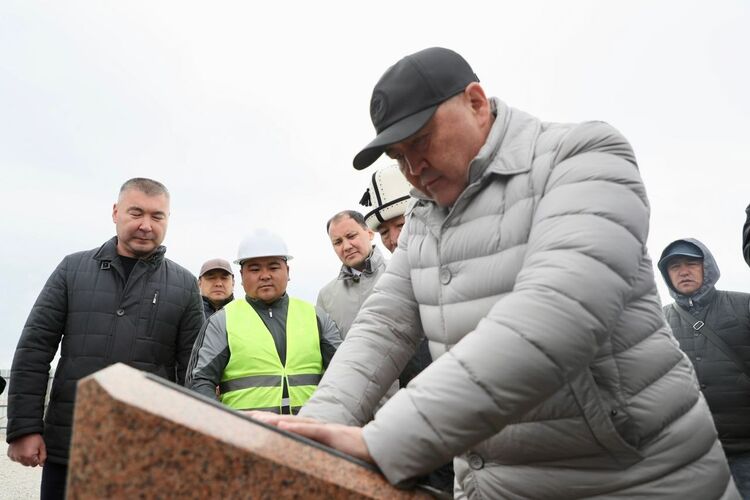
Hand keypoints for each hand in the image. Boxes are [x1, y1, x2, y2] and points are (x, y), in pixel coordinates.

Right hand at [7, 433, 46, 466]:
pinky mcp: (10, 454)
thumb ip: (43, 456)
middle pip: (28, 464)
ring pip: (21, 462)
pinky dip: (18, 455)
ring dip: (24, 458)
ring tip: (26, 448)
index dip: (37, 458)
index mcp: (29, 457)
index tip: (37, 452)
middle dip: (31, 459)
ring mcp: (14, 457)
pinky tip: (21, 449)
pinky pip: (15, 459)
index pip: (35, 464)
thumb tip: (41, 465)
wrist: (23, 430)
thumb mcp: (42, 446)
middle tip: (32, 450)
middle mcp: (20, 458)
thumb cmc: (33, 437)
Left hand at [243, 411, 373, 463]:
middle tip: (245, 416)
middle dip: (265, 417)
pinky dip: (296, 428)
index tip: (249, 418)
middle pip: (285, 419)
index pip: (285, 423)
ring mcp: (322, 429)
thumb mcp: (326, 448)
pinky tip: (282, 427)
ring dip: (276, 420)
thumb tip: (294, 447)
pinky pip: (311, 431)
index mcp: (311, 430)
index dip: (267, 419)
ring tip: (258, 420)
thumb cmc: (350, 449)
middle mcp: (314, 426)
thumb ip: (312, 446)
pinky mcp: (330, 434)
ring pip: (295, 423)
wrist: (373, 446)